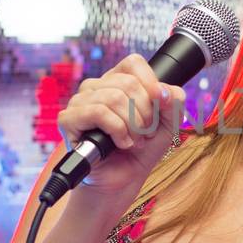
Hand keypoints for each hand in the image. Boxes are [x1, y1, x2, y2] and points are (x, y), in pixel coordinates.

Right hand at [56, 54, 184, 195]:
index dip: (151, 83)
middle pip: (128, 83)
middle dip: (145, 113)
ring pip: (114, 98)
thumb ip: (174, 103)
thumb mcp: (168, 124)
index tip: (159, 107)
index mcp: (117, 80)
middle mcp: (96, 87)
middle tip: (145, 133)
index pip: (133, 63)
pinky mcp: (68, 119)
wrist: (124, 179)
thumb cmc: (142, 148)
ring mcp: (80, 102)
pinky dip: (117, 131)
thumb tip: (163, 91)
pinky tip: (120, 143)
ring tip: (134, 141)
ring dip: (133, 126)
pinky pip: (98, 112)